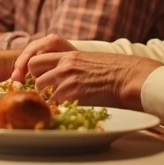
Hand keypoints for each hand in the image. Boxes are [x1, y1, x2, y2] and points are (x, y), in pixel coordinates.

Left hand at [16, 35, 161, 107]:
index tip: (41, 80)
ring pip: (43, 94)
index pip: (34, 61)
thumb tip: (57, 76)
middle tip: (51, 95)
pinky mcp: (74, 96)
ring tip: (63, 102)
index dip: (35, 73)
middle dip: (40, 89)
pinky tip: (70, 108)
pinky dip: (59, 108)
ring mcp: (68, 81)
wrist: (128, 77)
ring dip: (50, 100)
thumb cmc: (113, 70)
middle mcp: (64, 68)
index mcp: (67, 56)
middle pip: (35, 80)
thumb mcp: (87, 60)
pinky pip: (56, 105)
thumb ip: (70, 65)